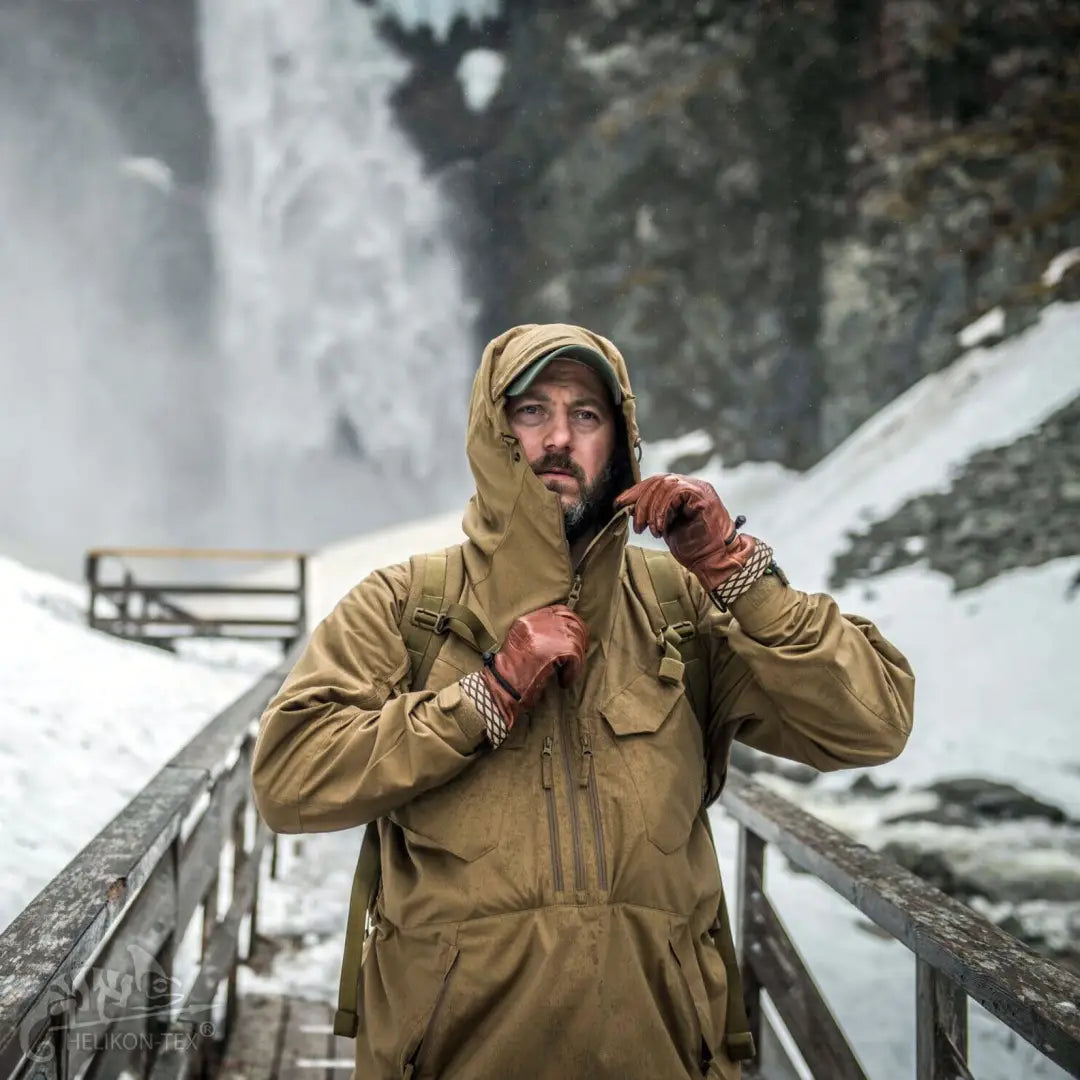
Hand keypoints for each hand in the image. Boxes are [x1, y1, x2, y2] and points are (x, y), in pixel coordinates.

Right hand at [481, 604, 588, 726]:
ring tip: (569, 672)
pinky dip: (573, 671)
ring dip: (577, 658)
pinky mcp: (552, 651)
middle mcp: (535, 624)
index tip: (577, 633)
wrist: (502, 688)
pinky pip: (575, 656)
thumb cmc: (510, 673)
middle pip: (570, 622)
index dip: (572, 620)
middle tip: (581, 652)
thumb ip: (539, 635)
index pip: (557, 610)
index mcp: (526, 620)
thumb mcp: (520, 644)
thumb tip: (564, 635)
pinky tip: (564, 681)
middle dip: (580, 637)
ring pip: (574, 640)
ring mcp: (544, 636)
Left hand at [616, 474, 758, 591]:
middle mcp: (693, 485)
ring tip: (650, 530)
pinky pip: (675, 493)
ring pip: (665, 485)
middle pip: (658, 480)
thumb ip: (653, 512)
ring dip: (651, 509)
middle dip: (641, 502)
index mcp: (684, 490)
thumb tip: (629, 505)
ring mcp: (699, 488)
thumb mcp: (666, 526)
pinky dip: (662, 510)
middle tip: (637, 525)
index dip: (636, 491)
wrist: (714, 561)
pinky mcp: (703, 496)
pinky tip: (660, 527)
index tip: (620, 504)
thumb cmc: (693, 548)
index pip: (656, 481)